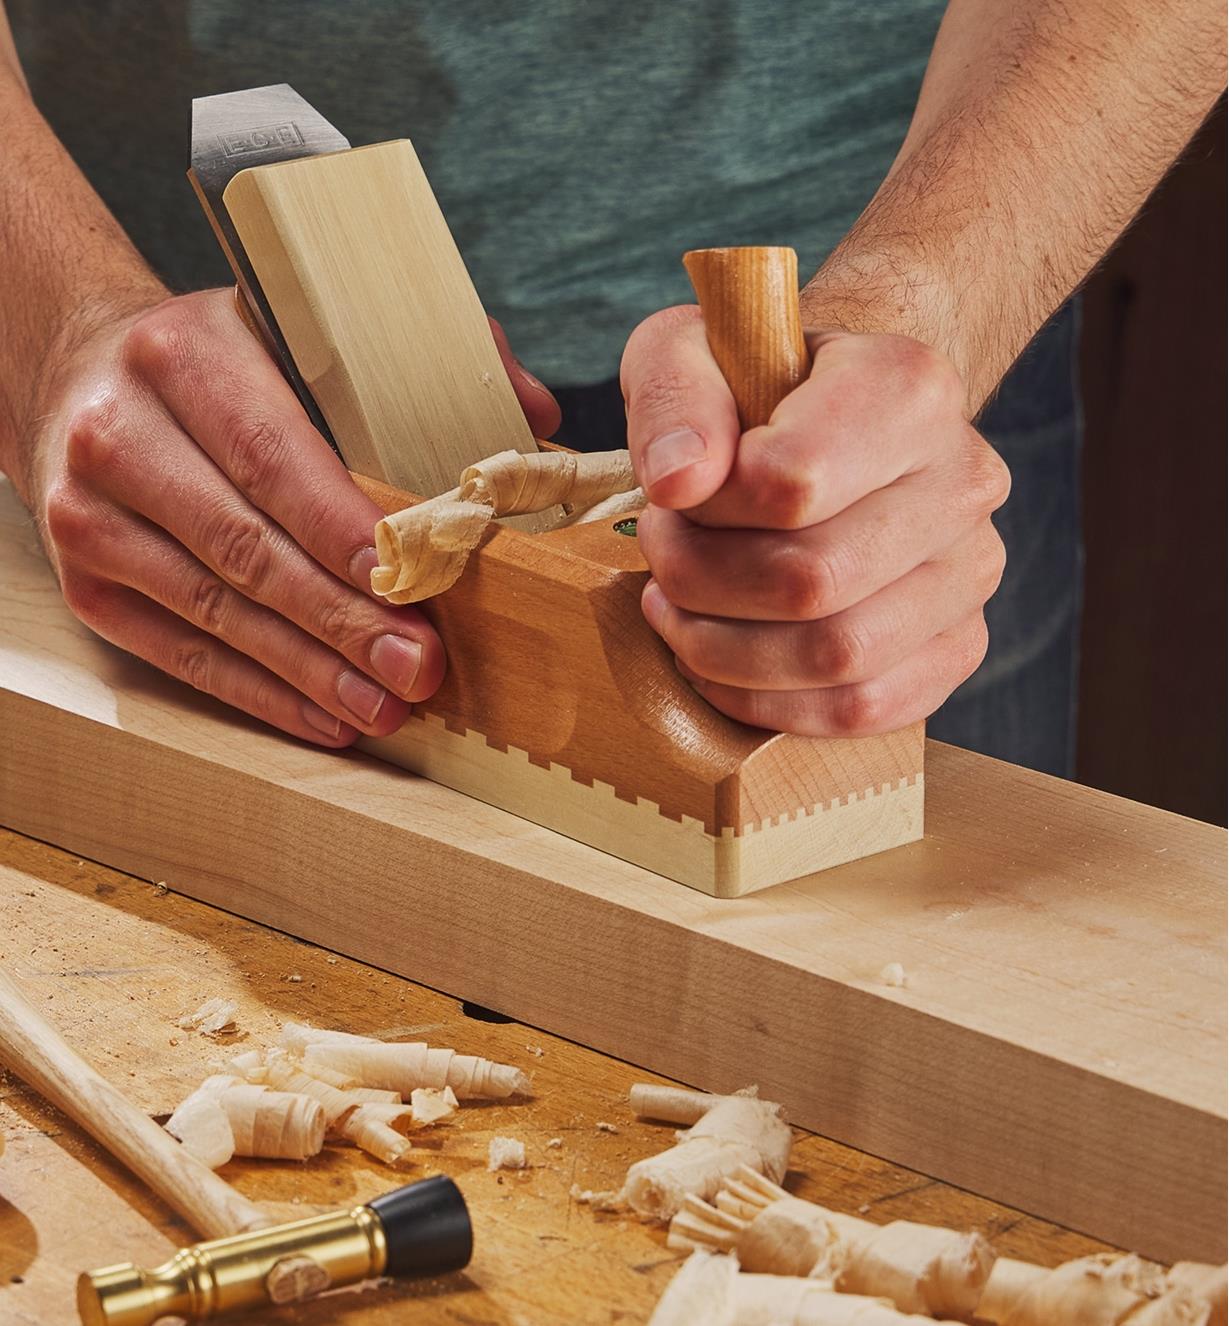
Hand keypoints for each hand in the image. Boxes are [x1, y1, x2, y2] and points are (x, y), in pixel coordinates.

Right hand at [28, 288, 558, 745]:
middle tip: (419, 666)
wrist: (79, 369)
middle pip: (248, 547)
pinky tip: (324, 713)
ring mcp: (89, 514)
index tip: (411, 583)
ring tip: (386, 705)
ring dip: (309, 670)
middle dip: (342, 619)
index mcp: (183, 355)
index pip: (274, 457)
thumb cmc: (219, 359)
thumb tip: (532, 416)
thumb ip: (418, 361)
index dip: (344, 531)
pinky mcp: (86, 581)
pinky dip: (259, 691)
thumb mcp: (298, 324)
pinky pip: (181, 651)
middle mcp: (120, 433)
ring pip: (215, 611)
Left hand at [621, 307, 1009, 735]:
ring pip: (838, 657)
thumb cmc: (751, 387)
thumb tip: (679, 483)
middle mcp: (964, 478)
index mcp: (909, 388)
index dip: (707, 510)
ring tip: (681, 608)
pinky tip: (722, 665)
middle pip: (809, 582)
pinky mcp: (959, 641)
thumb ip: (673, 401)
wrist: (831, 419)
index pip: (791, 483)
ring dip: (724, 651)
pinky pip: (863, 707)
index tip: (677, 497)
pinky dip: (770, 702)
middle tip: (663, 557)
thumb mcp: (684, 353)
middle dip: (702, 584)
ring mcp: (972, 568)